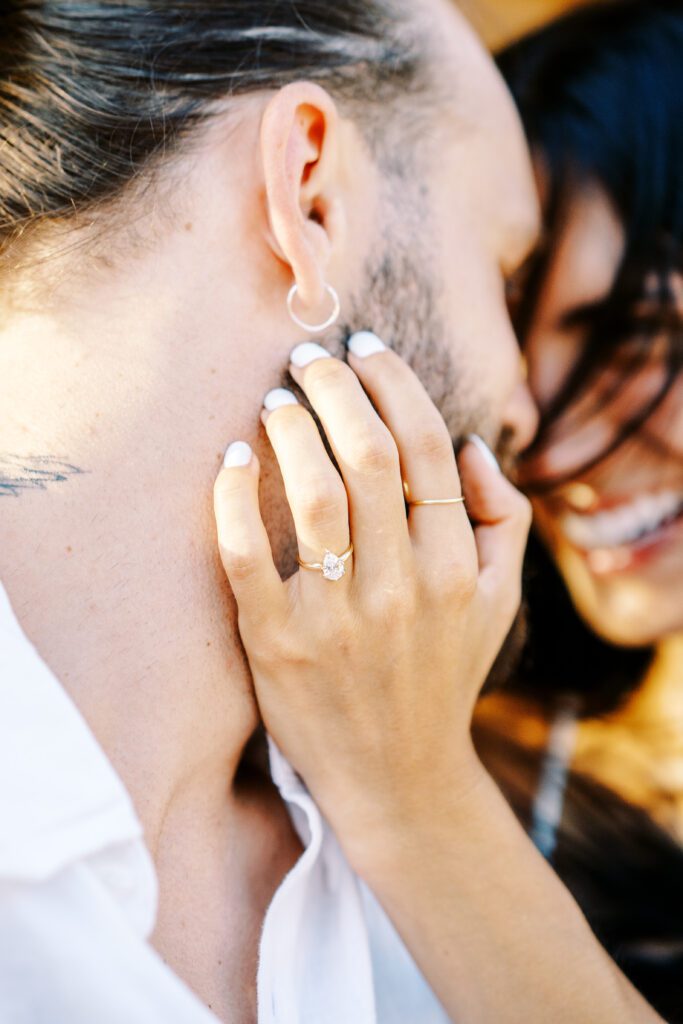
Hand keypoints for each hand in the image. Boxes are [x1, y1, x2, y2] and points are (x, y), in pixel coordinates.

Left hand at [214, 335, 530, 870]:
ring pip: (314, 496)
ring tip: (277, 399)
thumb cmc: (443, 675)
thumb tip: (471, 443)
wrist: (396, 775)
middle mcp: (401, 588)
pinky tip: (231, 457)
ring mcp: (336, 618)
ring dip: (293, 430)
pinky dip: (233, 498)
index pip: (427, 448)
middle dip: (337, 387)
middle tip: (309, 357)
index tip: (365, 348)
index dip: (394, 384)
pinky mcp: (276, 643)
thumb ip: (503, 519)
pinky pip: (246, 555)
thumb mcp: (501, 602)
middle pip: (370, 457)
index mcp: (456, 569)